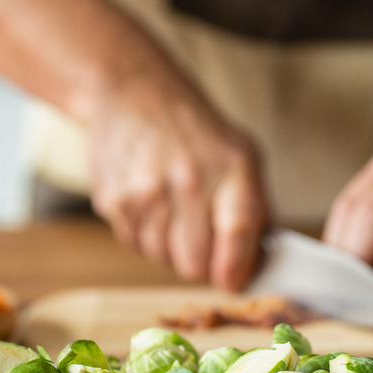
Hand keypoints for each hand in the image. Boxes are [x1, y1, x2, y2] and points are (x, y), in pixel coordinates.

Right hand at [87, 73, 268, 290]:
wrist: (131, 93)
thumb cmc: (195, 131)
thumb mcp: (242, 155)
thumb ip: (255, 210)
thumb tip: (259, 265)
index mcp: (231, 168)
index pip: (239, 234)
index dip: (236, 270)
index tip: (234, 279)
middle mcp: (187, 181)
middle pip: (194, 265)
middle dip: (202, 263)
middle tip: (203, 241)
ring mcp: (145, 193)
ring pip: (162, 259)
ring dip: (170, 248)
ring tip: (173, 213)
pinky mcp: (113, 201)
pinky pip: (135, 244)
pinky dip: (145, 234)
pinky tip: (150, 203)